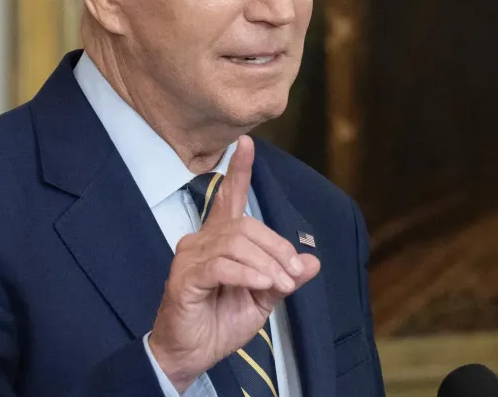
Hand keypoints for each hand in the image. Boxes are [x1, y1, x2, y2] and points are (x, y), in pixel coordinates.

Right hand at [148, 135, 320, 391]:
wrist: (192, 354)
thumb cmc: (220, 322)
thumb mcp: (262, 299)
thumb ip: (284, 277)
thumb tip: (312, 261)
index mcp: (221, 240)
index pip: (229, 198)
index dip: (238, 170)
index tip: (246, 143)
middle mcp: (202, 240)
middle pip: (246, 225)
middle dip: (277, 247)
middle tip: (293, 275)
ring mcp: (190, 256)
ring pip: (236, 243)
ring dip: (266, 263)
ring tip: (279, 284)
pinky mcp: (185, 276)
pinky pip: (222, 265)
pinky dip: (247, 273)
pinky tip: (260, 284)